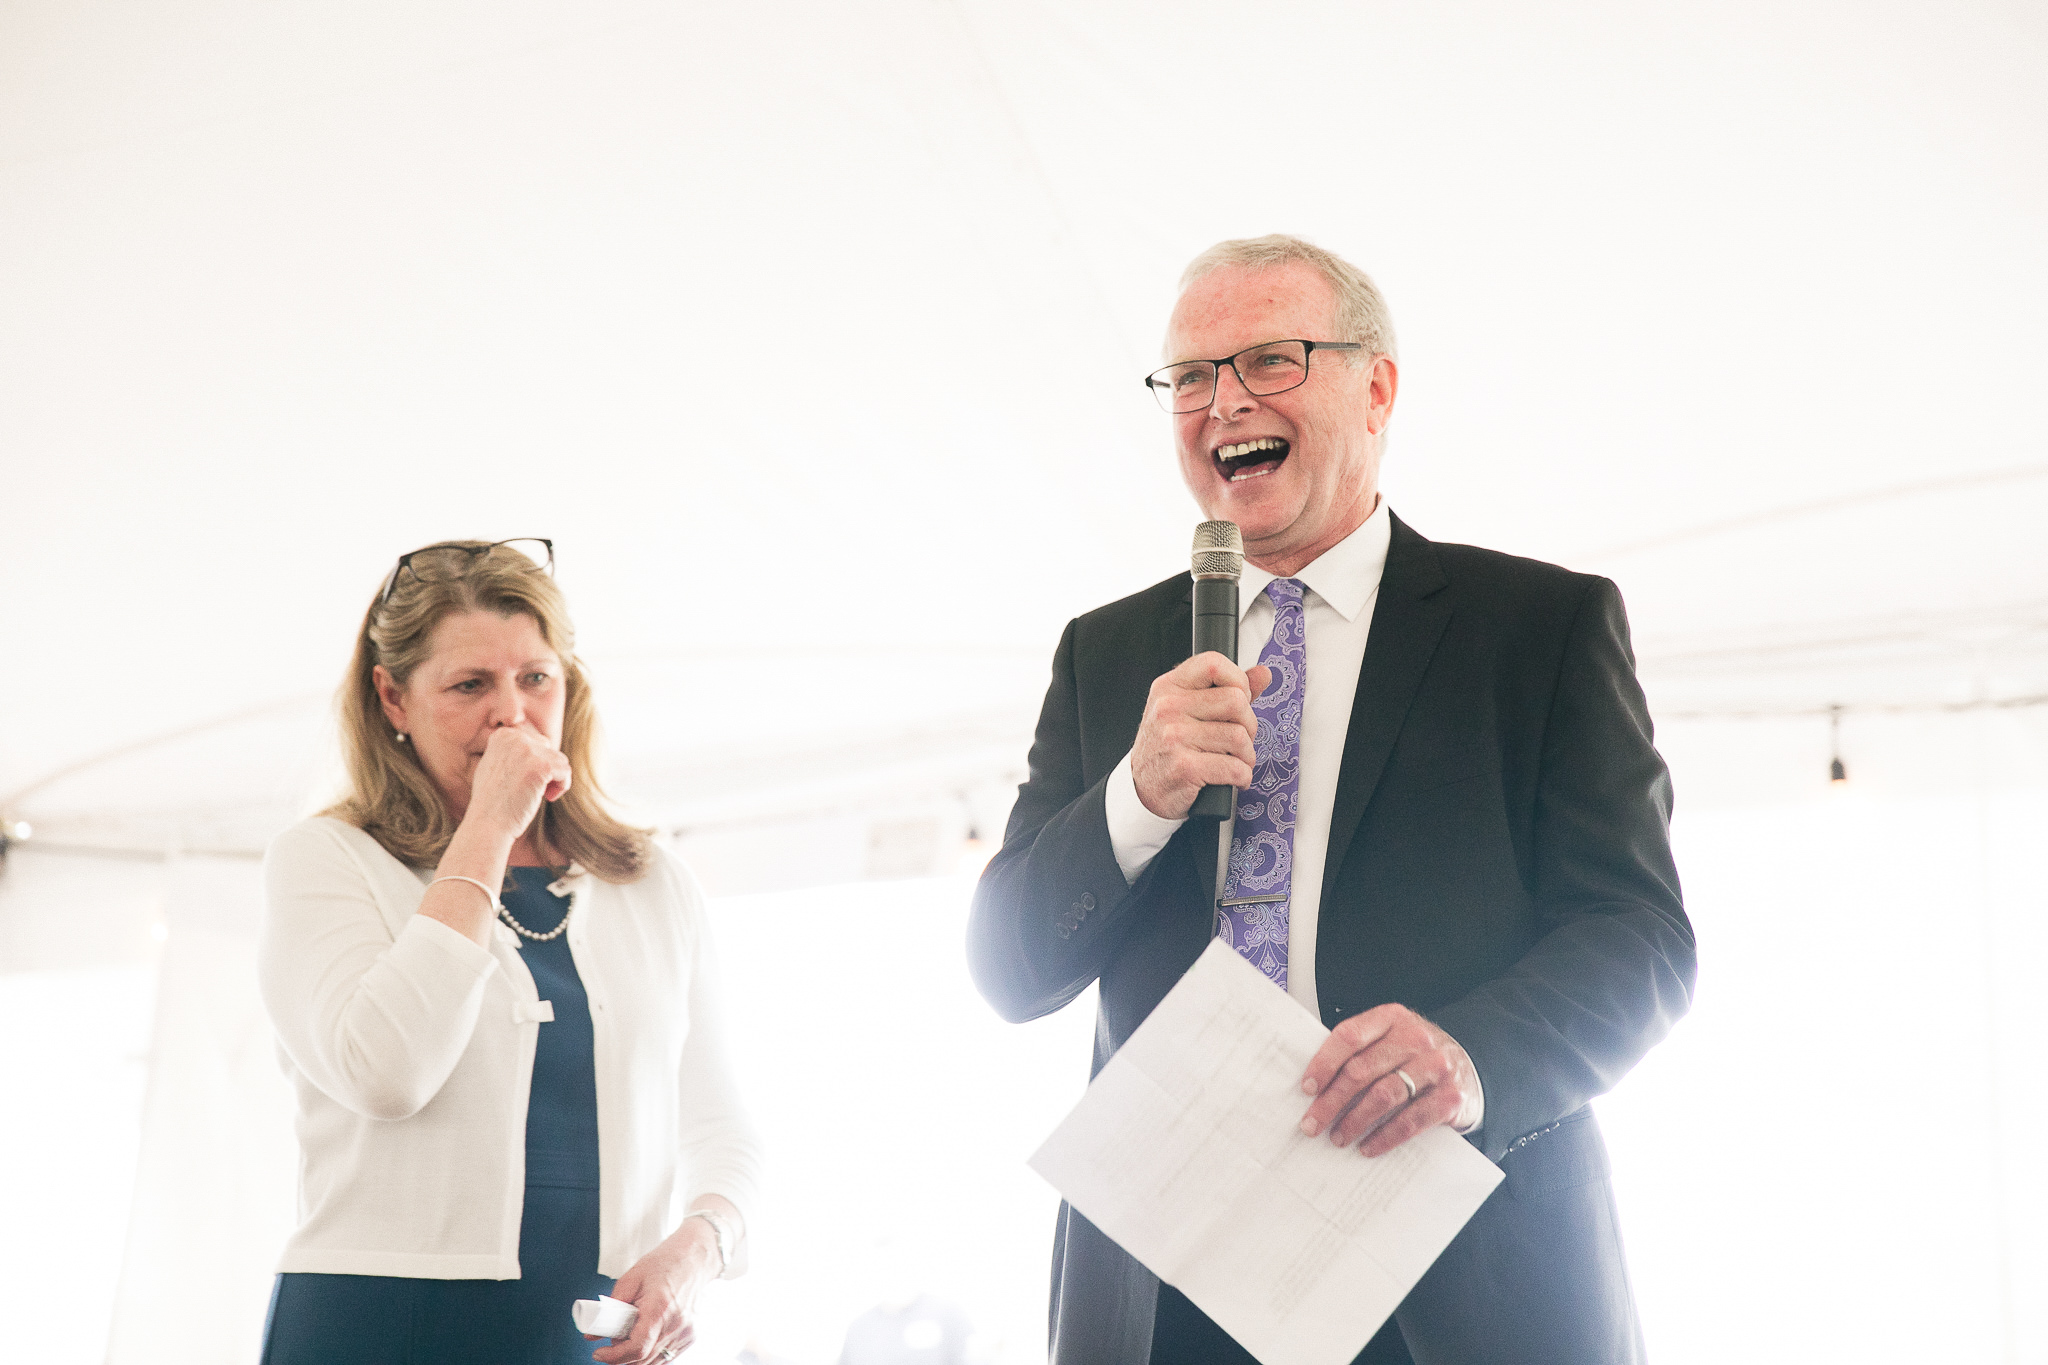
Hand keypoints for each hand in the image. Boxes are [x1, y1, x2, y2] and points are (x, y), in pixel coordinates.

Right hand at [463, 721, 570, 841]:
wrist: (488, 823)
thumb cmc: (493, 801)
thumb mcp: (497, 765)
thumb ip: (514, 751)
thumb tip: (540, 743)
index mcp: (503, 735)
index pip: (536, 742)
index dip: (536, 763)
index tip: (525, 781)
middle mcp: (514, 737)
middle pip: (549, 749)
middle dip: (546, 770)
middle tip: (532, 789)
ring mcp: (527, 750)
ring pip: (560, 760)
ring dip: (554, 779)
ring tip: (539, 794)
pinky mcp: (542, 766)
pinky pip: (566, 771)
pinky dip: (562, 786)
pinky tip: (548, 797)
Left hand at [588, 1220, 718, 1363]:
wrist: (695, 1258)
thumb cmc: (664, 1263)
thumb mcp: (631, 1279)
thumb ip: (610, 1307)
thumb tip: (591, 1334)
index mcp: (659, 1309)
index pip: (637, 1348)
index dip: (614, 1357)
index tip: (599, 1353)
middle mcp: (676, 1325)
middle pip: (643, 1359)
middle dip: (621, 1356)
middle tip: (612, 1340)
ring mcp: (686, 1333)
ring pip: (654, 1361)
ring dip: (636, 1356)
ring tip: (629, 1334)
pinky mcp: (691, 1337)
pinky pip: (666, 1356)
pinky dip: (651, 1353)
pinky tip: (645, 1337)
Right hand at [1130, 654, 1272, 818]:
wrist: (1142, 788)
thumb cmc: (1168, 747)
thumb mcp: (1188, 710)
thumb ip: (1227, 690)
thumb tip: (1263, 673)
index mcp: (1169, 687)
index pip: (1214, 664)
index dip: (1238, 680)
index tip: (1240, 700)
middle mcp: (1168, 708)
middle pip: (1236, 701)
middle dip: (1249, 725)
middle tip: (1239, 739)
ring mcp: (1173, 737)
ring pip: (1239, 737)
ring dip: (1246, 756)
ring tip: (1235, 761)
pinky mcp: (1183, 768)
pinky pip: (1234, 768)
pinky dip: (1242, 777)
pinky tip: (1233, 779)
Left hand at [1297, 1005, 1480, 1157]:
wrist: (1470, 1068)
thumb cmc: (1416, 1057)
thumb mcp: (1391, 1041)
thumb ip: (1361, 1052)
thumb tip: (1315, 1086)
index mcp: (1392, 1018)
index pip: (1349, 1036)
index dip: (1324, 1063)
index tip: (1307, 1088)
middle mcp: (1415, 1038)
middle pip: (1362, 1070)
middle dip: (1331, 1100)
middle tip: (1312, 1123)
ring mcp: (1435, 1066)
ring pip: (1383, 1095)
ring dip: (1354, 1120)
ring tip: (1337, 1137)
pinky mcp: (1450, 1097)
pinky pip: (1410, 1120)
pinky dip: (1385, 1137)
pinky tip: (1368, 1146)